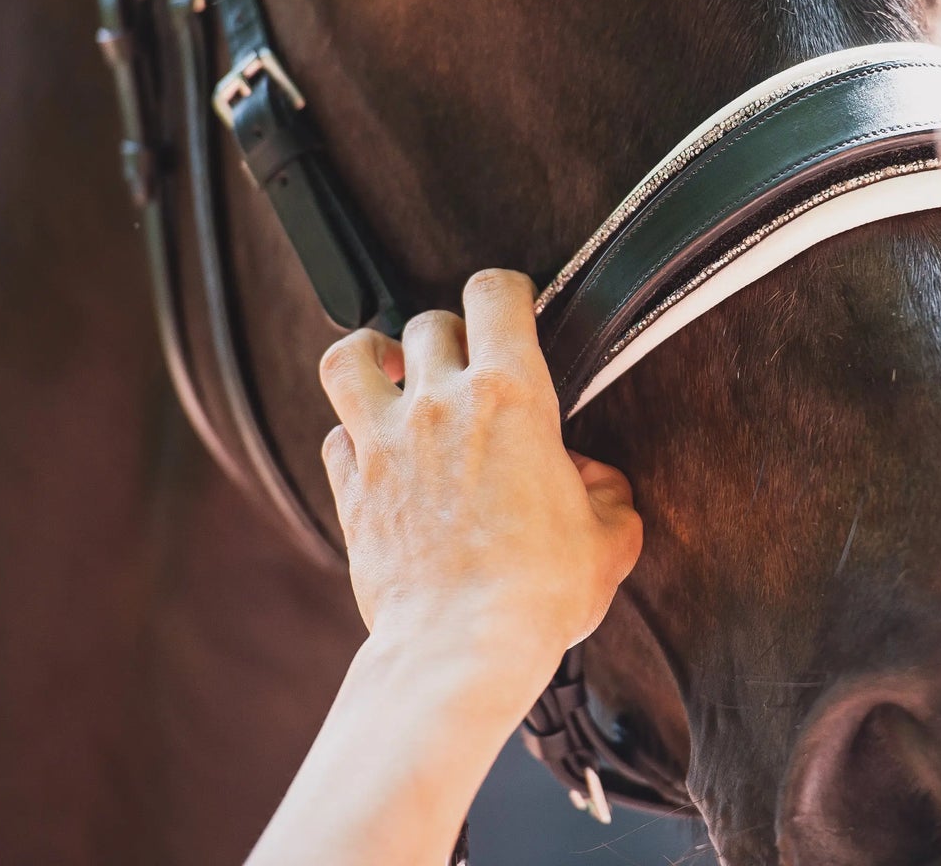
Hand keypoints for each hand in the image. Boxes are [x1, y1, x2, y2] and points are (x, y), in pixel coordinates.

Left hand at [317, 270, 642, 679]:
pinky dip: (350, 436)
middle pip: (428, 323)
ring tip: (389, 373)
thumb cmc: (540, 593)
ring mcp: (384, 443)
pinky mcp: (350, 490)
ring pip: (350, 358)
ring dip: (371, 357)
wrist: (462, 647)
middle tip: (463, 368)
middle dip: (449, 337)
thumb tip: (592, 481)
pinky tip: (374, 454)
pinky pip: (332, 437)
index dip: (505, 292)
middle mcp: (439, 404)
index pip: (495, 294)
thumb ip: (607, 494)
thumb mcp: (608, 538)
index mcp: (512, 396)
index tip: (511, 308)